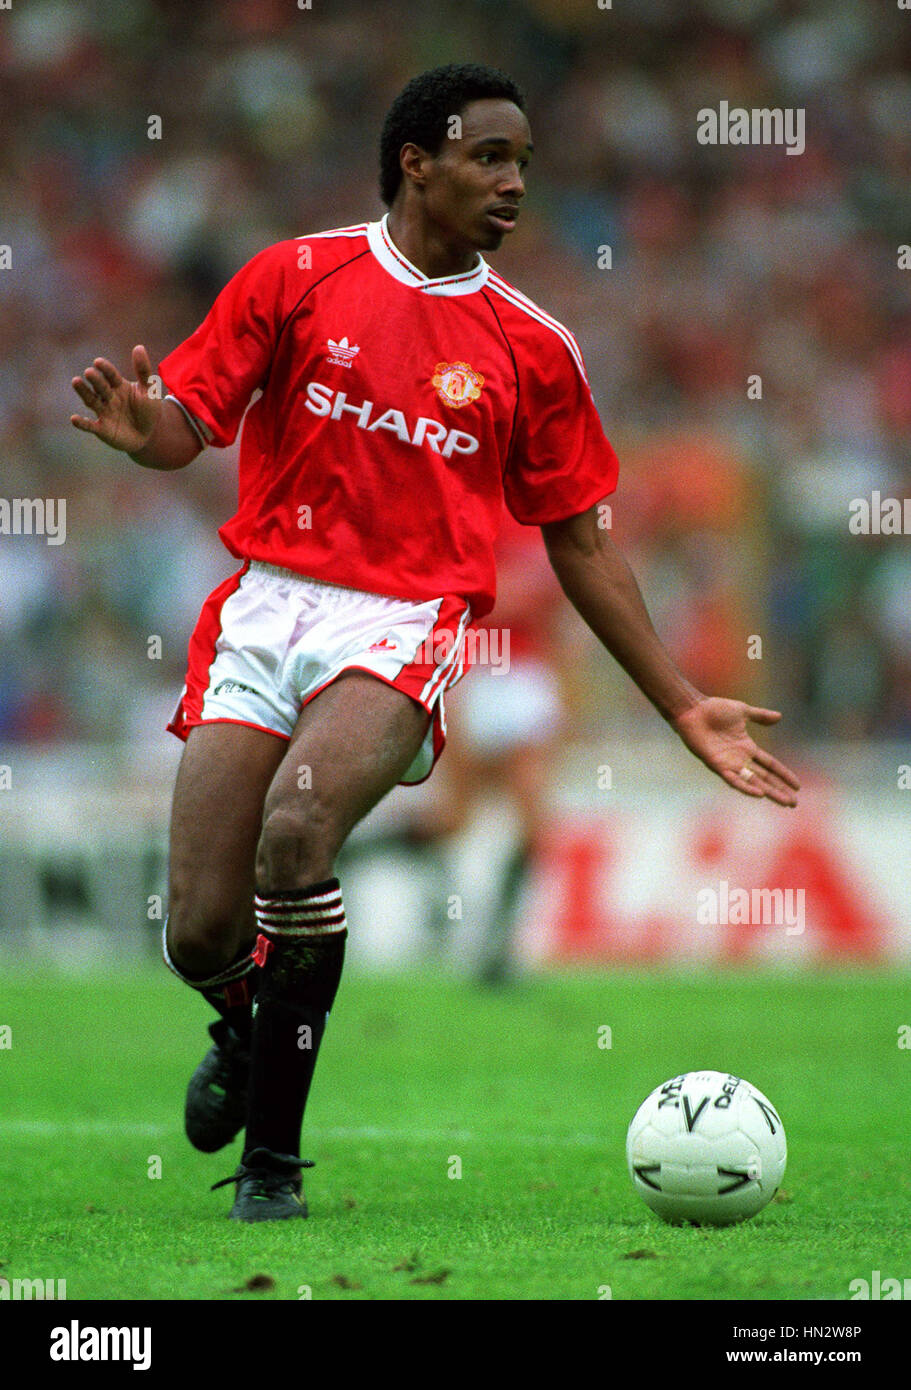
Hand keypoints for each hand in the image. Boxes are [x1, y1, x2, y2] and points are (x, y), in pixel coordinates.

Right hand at [71, 345, 160, 453]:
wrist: (148, 435)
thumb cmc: (148, 410)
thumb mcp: (149, 390)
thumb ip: (144, 371)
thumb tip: (139, 347)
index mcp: (118, 385)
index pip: (111, 375)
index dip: (105, 369)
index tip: (98, 362)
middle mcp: (108, 396)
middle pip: (100, 386)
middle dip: (95, 379)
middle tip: (89, 372)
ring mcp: (103, 412)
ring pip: (91, 400)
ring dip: (83, 392)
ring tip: (75, 381)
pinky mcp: (101, 429)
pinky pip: (90, 426)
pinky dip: (82, 423)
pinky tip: (74, 419)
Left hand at [671, 697, 799, 806]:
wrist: (693, 709)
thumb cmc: (714, 709)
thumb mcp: (743, 711)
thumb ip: (760, 716)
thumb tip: (779, 717)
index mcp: (747, 747)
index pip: (770, 764)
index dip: (783, 774)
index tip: (797, 785)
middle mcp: (739, 759)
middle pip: (764, 778)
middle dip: (779, 790)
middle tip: (794, 803)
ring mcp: (728, 763)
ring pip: (753, 782)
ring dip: (769, 792)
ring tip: (784, 802)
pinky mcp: (716, 764)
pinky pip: (733, 779)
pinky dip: (746, 787)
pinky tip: (759, 793)